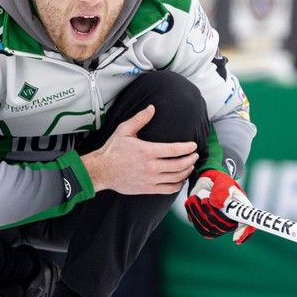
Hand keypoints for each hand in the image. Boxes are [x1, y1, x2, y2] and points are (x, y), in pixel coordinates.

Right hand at [81, 105, 197, 194]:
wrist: (101, 171)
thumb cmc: (112, 150)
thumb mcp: (124, 130)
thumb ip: (139, 119)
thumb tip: (152, 108)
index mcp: (147, 151)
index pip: (174, 150)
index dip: (187, 148)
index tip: (194, 145)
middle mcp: (151, 167)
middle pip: (179, 165)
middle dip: (191, 160)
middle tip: (195, 155)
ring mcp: (150, 180)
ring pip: (176, 178)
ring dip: (187, 171)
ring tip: (190, 165)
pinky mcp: (148, 189)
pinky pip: (169, 189)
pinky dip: (178, 185)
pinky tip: (181, 179)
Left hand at [184, 169, 254, 243]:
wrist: (205, 180)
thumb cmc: (218, 180)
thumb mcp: (222, 180)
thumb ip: (222, 190)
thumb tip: (218, 205)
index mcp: (242, 207)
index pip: (249, 223)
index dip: (245, 233)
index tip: (236, 239)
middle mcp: (232, 219)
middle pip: (225, 227)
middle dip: (211, 215)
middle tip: (203, 200)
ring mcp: (220, 224)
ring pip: (211, 229)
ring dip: (199, 215)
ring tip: (192, 199)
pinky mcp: (208, 226)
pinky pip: (201, 229)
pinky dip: (194, 216)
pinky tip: (190, 204)